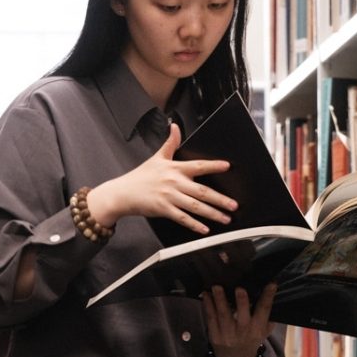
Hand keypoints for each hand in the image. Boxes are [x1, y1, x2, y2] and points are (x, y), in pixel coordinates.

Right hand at [91, 123, 237, 234]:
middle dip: (220, 199)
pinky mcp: (163, 209)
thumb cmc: (140, 177)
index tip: (227, 166)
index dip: (213, 165)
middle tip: (233, 205)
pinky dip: (194, 224)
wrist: (123, 193)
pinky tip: (205, 229)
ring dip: (212, 213)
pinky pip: (182, 218)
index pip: (198, 165)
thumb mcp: (157, 157)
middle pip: (201, 191)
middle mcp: (174, 182)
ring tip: (226, 218)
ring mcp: (169, 197)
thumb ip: (170, 143)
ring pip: (195, 206)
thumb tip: (175, 127)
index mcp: (174, 168)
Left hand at [204, 282, 275, 356]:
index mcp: (258, 329)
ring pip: (223, 315)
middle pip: (242, 315)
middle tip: (239, 288)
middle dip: (241, 302)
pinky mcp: (214, 336)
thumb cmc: (251, 339)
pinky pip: (210, 319)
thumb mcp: (264, 331)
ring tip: (216, 287)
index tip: (271, 284)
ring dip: (219, 300)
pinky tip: (205, 295)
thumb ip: (268, 316)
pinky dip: (207, 306)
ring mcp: (227, 335)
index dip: (268, 297)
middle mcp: (243, 332)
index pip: (264, 311)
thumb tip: (272, 293)